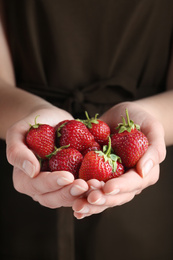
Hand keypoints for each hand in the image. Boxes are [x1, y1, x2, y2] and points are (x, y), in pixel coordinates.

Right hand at [6, 106, 88, 207]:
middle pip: (53, 198)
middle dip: (69, 193)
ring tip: (96, 186)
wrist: (51, 121)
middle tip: (84, 185)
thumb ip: (17, 151)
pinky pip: (80, 190)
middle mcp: (40, 188)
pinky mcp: (72, 182)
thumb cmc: (32, 124)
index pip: (37, 186)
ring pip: (69, 198)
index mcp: (24, 179)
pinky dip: (91, 188)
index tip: (67, 176)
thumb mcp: (18, 132)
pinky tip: (102, 182)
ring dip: (83, 195)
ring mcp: (57, 187)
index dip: (52, 183)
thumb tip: (31, 171)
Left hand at [72, 102, 165, 218]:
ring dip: (89, 202)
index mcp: (143, 173)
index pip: (133, 183)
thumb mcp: (152, 129)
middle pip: (116, 196)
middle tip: (89, 198)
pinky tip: (71, 204)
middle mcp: (127, 181)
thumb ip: (154, 150)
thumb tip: (144, 172)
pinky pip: (89, 188)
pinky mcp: (97, 174)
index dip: (121, 187)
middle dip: (102, 199)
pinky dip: (80, 196)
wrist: (123, 116)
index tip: (107, 187)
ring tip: (77, 206)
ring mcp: (111, 179)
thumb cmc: (142, 120)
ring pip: (102, 196)